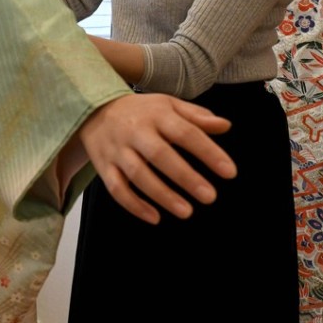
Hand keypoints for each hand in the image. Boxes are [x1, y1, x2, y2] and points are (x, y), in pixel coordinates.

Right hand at [78, 93, 236, 224]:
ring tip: (186, 212)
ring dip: (162, 194)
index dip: (208, 152)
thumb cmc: (140, 111)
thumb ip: (197, 116)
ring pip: (137, 174)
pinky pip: (116, 188)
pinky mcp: (103, 166)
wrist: (92, 108)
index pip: (185, 133)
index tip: (229, 172)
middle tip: (210, 197)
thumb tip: (225, 126)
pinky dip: (133, 205)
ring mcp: (117, 150)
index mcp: (156, 115)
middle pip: (159, 154)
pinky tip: (154, 218)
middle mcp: (135, 131)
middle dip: (185, 177)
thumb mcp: (168, 105)